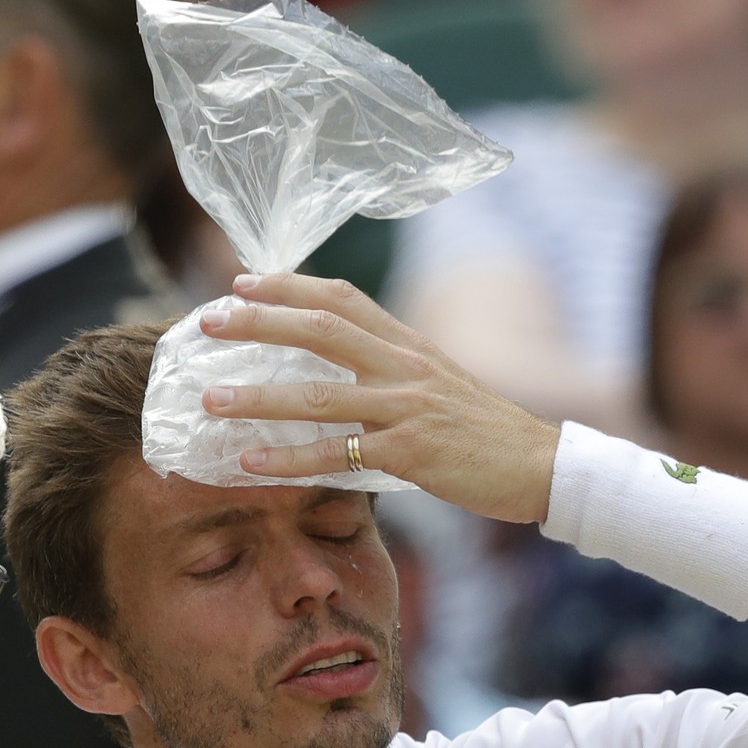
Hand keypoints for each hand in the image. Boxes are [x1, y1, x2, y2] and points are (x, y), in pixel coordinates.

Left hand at [200, 272, 559, 523]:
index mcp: (408, 345)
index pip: (341, 300)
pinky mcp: (409, 452)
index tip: (242, 281)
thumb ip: (388, 370)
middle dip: (259, 322)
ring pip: (318, 394)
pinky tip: (250, 461)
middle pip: (320, 330)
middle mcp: (403, 366)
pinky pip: (338, 453)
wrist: (539, 466)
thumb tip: (336, 367)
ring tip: (210, 400)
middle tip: (208, 322)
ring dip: (258, 396)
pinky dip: (290, 457)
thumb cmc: (482, 432)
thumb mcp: (436, 383)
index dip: (288, 286)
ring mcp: (406, 408)